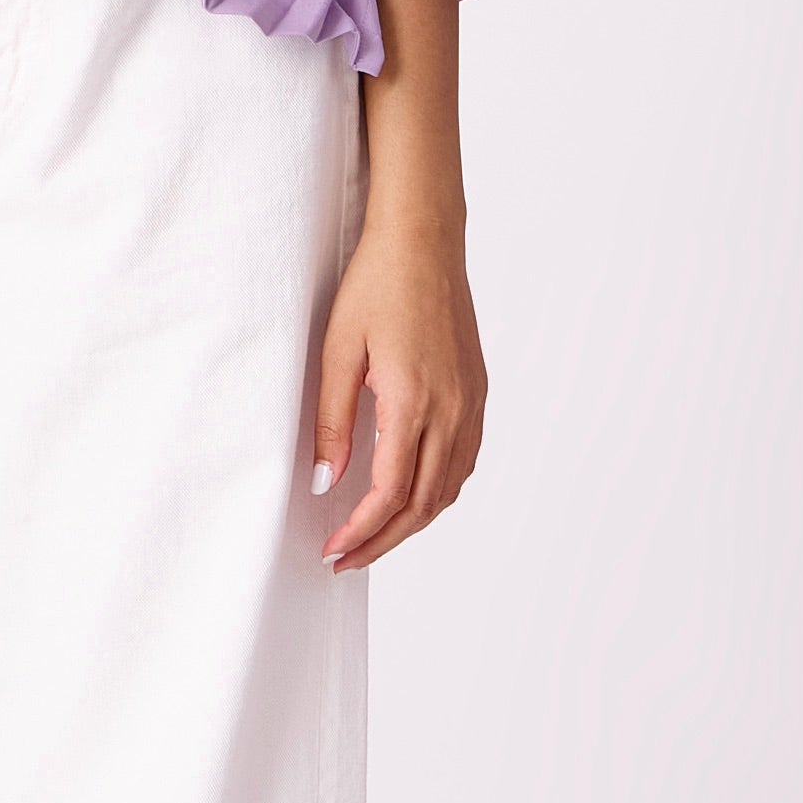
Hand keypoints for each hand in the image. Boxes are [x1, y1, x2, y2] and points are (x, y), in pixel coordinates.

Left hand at [311, 217, 484, 570]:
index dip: (360, 531)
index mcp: (413, 402)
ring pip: (448, 489)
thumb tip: (324, 482)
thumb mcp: (338, 352)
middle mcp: (451, 411)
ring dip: (412, 523)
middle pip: (421, 504)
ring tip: (374, 536)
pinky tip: (413, 496)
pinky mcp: (477, 394)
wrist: (425, 243)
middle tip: (346, 559)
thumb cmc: (377, 287)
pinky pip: (463, 462)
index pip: (389, 493)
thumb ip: (332, 422)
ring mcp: (471, 404)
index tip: (332, 549)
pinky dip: (438, 492)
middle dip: (382, 540)